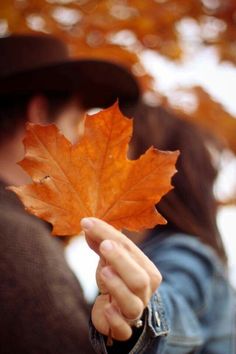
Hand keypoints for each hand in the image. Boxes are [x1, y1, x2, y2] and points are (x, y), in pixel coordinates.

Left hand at [81, 217, 161, 340]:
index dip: (109, 235)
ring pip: (132, 303)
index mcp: (146, 270)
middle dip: (122, 261)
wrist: (116, 309)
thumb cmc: (115, 278)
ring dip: (118, 287)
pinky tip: (106, 308)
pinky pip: (123, 328)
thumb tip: (87, 223)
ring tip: (104, 272)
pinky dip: (115, 320)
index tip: (88, 223)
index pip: (130, 249)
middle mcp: (144, 291)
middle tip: (104, 245)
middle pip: (139, 278)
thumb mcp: (108, 258)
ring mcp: (135, 311)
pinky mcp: (123, 329)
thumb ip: (99, 241)